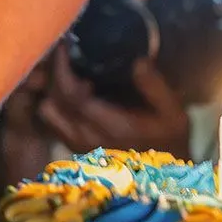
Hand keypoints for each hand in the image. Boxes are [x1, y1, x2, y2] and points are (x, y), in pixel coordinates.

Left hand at [28, 51, 192, 158]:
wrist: (162, 174)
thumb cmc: (169, 139)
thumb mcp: (173, 112)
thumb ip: (155, 87)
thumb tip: (138, 62)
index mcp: (112, 127)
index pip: (72, 97)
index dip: (63, 70)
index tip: (65, 47)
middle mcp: (88, 138)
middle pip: (52, 103)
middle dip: (53, 76)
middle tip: (63, 54)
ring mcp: (78, 145)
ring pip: (48, 113)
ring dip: (52, 90)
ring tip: (68, 71)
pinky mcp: (75, 147)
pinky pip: (53, 121)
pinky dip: (55, 102)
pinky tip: (72, 88)